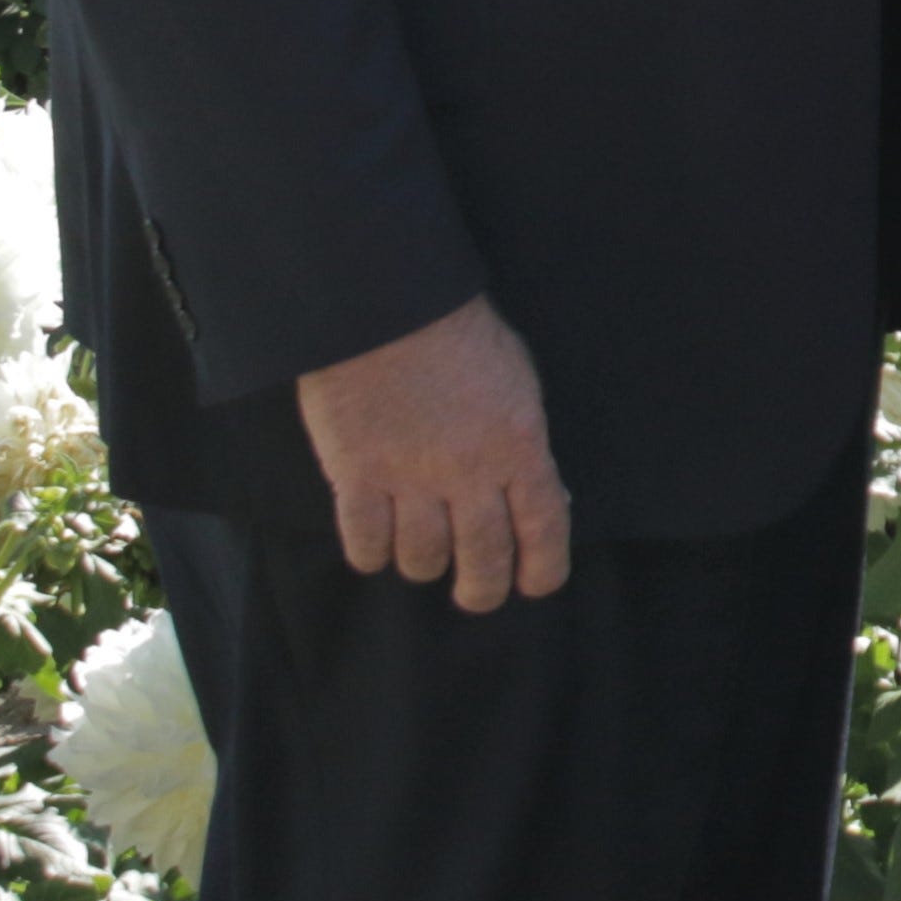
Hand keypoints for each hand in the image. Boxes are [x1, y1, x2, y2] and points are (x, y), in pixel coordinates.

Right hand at [297, 296, 570, 613]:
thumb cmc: (461, 336)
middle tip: (476, 594)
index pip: (544, 528)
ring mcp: (410, 478)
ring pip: (422, 558)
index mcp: (520, 447)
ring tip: (424, 556)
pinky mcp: (356, 475)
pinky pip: (365, 543)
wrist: (386, 306)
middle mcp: (469, 473)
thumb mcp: (519, 383)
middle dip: (483, 590)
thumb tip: (538, 494)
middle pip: (484, 560)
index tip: (534, 585)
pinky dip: (372, 555)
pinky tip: (376, 547)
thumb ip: (526, 442)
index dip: (543, 570)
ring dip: (425, 566)